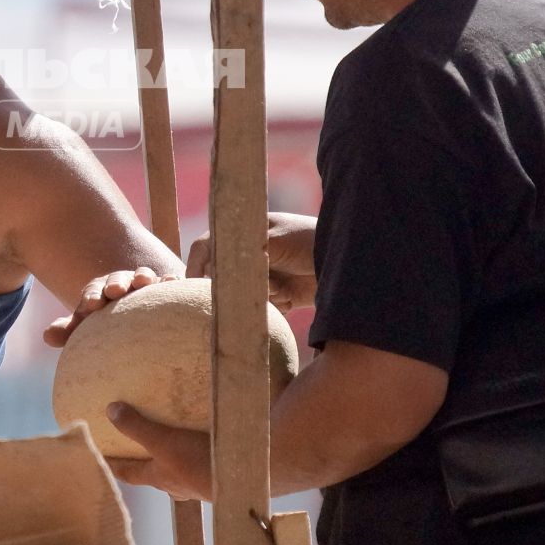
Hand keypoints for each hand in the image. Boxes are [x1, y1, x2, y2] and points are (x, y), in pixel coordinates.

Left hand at [43, 267, 176, 346]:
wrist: (137, 329)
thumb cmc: (106, 330)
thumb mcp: (87, 331)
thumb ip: (68, 332)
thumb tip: (47, 336)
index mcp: (100, 293)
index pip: (93, 291)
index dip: (91, 295)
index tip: (90, 306)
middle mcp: (122, 284)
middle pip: (117, 279)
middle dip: (115, 283)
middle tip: (114, 290)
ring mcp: (145, 285)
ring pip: (143, 276)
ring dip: (142, 276)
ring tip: (143, 281)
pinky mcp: (167, 291)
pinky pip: (168, 282)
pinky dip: (170, 280)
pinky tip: (173, 281)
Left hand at [104, 403, 212, 500]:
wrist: (242, 476)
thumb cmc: (199, 463)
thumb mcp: (164, 441)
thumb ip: (137, 427)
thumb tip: (110, 411)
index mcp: (159, 477)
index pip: (129, 473)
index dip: (113, 466)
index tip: (99, 461)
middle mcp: (176, 484)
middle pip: (153, 475)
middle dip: (143, 464)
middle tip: (134, 451)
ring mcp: (197, 483)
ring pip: (177, 472)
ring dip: (171, 460)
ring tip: (170, 444)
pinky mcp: (216, 475)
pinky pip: (200, 464)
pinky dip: (196, 455)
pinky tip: (202, 445)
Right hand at [184, 211, 318, 310]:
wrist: (350, 264)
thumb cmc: (310, 240)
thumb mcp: (275, 241)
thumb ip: (245, 252)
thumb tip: (215, 266)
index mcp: (244, 235)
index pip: (206, 247)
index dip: (196, 265)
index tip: (194, 285)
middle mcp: (249, 257)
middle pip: (223, 279)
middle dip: (239, 288)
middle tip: (265, 286)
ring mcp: (263, 278)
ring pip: (243, 297)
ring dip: (262, 298)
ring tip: (284, 289)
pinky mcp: (278, 297)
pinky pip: (262, 310)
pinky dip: (275, 307)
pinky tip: (292, 298)